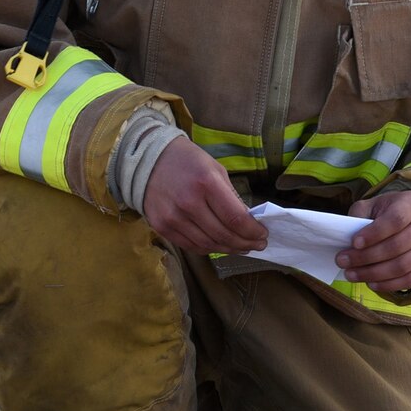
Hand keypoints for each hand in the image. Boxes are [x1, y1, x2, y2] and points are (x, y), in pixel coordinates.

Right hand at [140, 137, 268, 253]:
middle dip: (245, 243)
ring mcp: (173, 218)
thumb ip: (231, 196)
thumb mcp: (215, 169)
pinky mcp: (162, 228)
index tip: (263, 234)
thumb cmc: (187, 162)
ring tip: (241, 247)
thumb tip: (247, 222)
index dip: (253, 231)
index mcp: (206, 183)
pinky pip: (191, 246)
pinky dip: (209, 248)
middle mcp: (188, 203)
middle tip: (257, 244)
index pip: (235, 218)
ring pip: (208, 245)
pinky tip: (219, 245)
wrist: (148, 161)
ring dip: (229, 249)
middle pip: (223, 235)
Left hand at [340, 188, 410, 290]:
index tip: (354, 243)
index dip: (374, 233)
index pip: (396, 220)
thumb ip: (359, 216)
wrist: (409, 221)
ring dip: (373, 273)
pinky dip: (388, 285)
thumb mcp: (371, 206)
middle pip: (397, 246)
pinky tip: (370, 283)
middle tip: (342, 261)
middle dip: (366, 257)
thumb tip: (346, 238)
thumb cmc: (385, 213)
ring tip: (351, 274)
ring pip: (402, 266)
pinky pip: (410, 280)